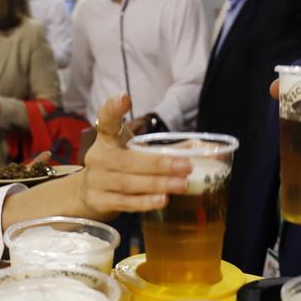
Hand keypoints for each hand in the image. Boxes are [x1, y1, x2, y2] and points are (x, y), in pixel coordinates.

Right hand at [75, 95, 189, 216]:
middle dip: (158, 164)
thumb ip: (171, 151)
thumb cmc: (122, 167)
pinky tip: (162, 200)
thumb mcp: (138, 153)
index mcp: (108, 138)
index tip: (125, 98)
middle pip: (127, 160)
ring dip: (156, 184)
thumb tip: (210, 150)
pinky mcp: (98, 201)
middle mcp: (99, 157)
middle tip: (187, 166)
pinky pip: (124, 202)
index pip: (107, 120)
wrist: (91, 194)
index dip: (113, 108)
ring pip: (128, 183)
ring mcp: (96, 180)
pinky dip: (144, 202)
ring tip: (181, 185)